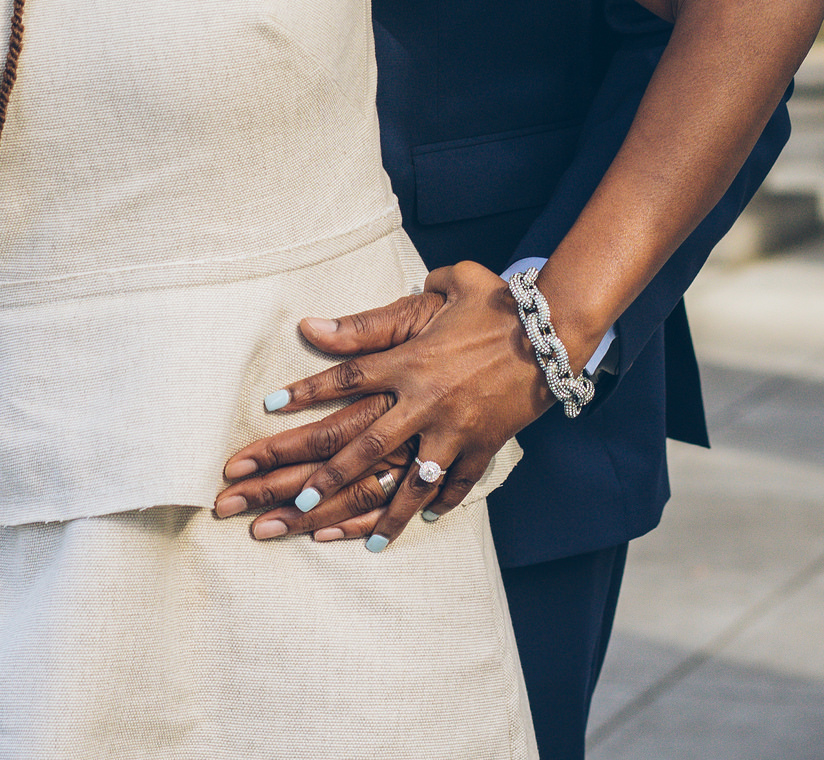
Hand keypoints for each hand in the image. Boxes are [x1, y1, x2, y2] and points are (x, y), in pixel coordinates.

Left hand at [214, 261, 555, 548]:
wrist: (555, 332)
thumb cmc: (495, 302)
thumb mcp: (442, 289)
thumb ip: (378, 315)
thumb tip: (316, 324)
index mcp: (410, 361)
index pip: (346, 378)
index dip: (305, 391)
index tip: (269, 407)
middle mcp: (425, 401)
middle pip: (362, 445)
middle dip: (321, 475)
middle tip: (287, 499)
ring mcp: (454, 431)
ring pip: (405, 482)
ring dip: (369, 511)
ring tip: (333, 535)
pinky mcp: (483, 448)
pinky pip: (454, 486)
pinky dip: (433, 506)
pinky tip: (409, 525)